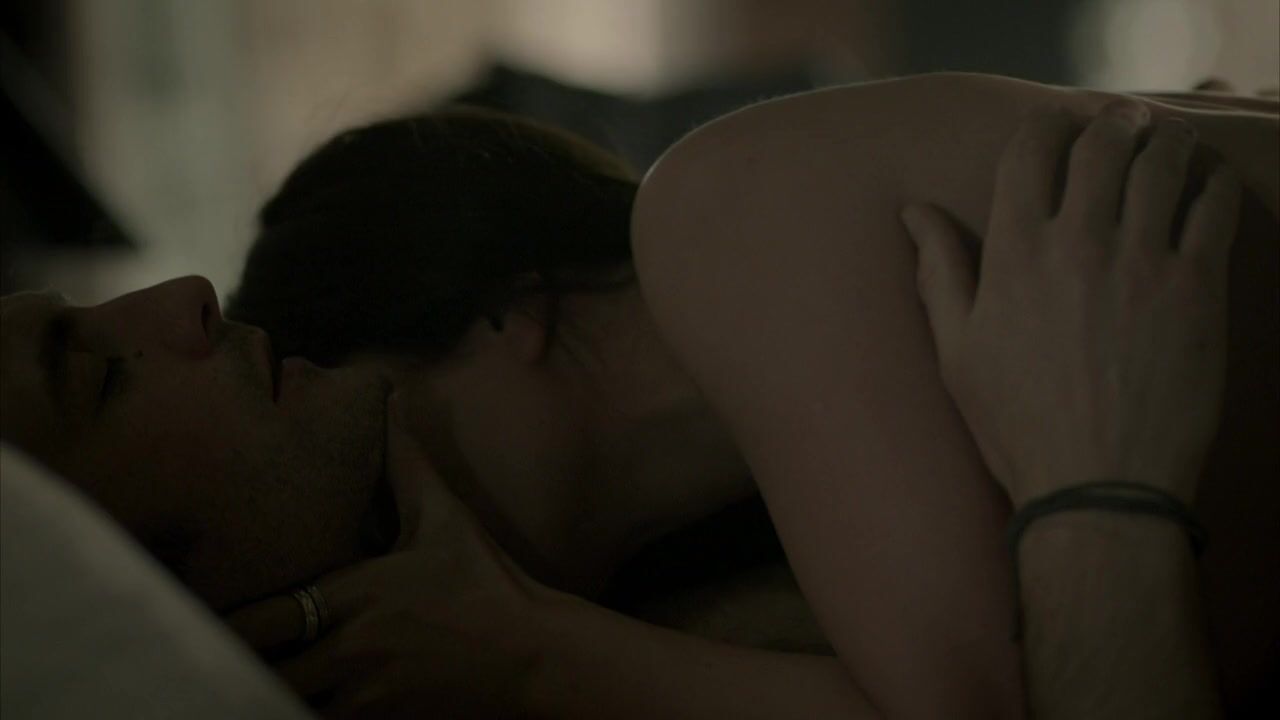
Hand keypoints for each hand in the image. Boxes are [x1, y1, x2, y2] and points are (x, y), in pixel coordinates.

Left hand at [227, 394, 549, 718]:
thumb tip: (391, 397)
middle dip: (236, 664)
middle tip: (213, 655)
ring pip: (283, 702)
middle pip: (260, 668)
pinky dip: (302, 714)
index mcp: (354, 593)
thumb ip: (405, 460)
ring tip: (244, 679)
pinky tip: (291, 701)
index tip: (204, 615)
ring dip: (266, 691)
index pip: (261, 618)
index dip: (225, 623)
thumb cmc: (484, 579)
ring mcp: (367, 692)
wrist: (532, 650)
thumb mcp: (444, 514)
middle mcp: (352, 647)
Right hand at [901, 101, 1242, 505]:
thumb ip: (939, 271)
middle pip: (1102, 144)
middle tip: (1120, 124)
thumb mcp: (956, 352)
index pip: (1030, 152)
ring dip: (1164, 140)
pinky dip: (1213, 182)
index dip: (1044, 123)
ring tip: (1166, 141)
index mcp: (1014, 255)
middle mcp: (1077, 245)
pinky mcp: (1198, 289)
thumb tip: (914, 211)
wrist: (1098, 488)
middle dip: (1111, 122)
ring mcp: (1143, 263)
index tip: (1056, 123)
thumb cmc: (1017, 426)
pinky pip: (1214, 207)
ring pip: (1163, 164)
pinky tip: (1209, 181)